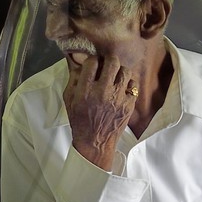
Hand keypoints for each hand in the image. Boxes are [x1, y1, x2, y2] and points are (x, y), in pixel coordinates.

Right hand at [62, 54, 137, 169]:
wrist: (95, 141)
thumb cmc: (79, 119)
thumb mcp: (68, 99)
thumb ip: (73, 79)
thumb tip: (78, 61)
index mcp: (85, 90)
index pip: (92, 62)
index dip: (92, 60)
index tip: (92, 64)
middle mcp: (103, 92)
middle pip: (112, 62)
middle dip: (108, 60)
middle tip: (106, 64)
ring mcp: (118, 98)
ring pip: (125, 71)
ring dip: (119, 71)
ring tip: (115, 76)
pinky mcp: (129, 104)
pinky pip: (133, 84)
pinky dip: (127, 83)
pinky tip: (121, 88)